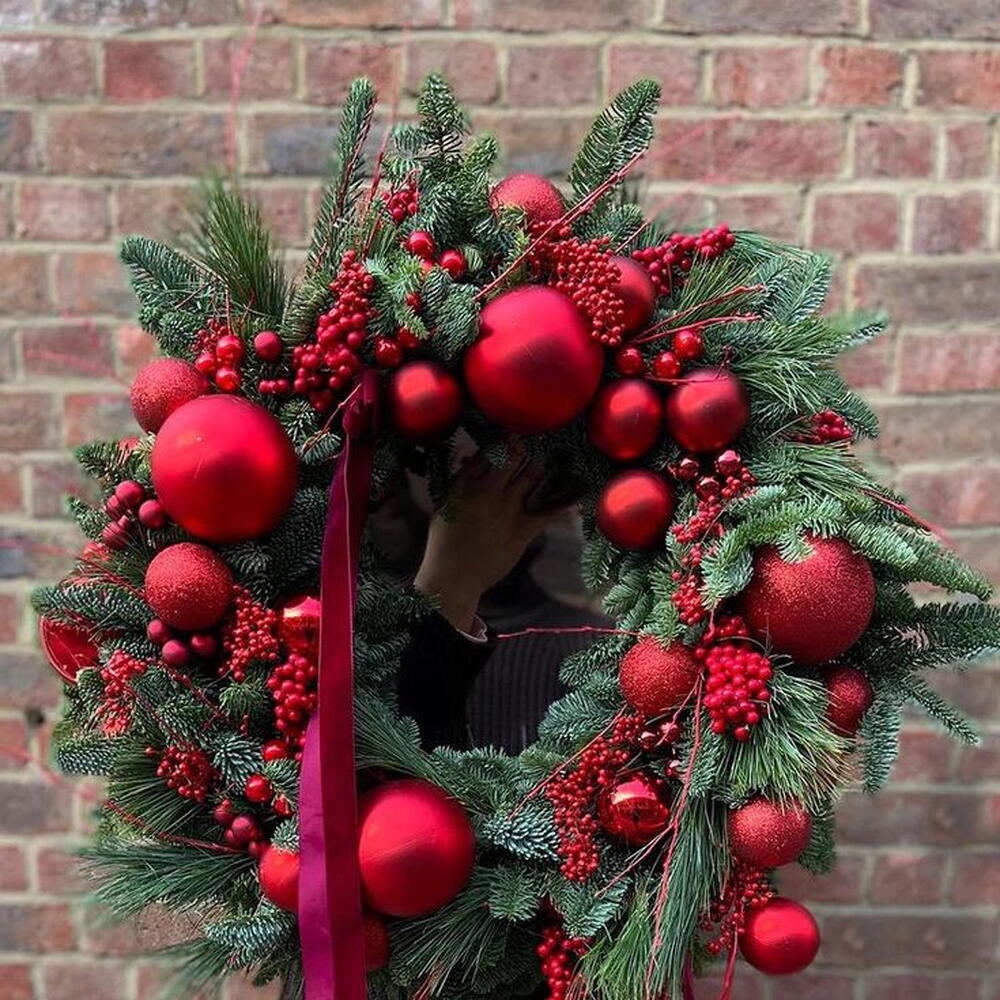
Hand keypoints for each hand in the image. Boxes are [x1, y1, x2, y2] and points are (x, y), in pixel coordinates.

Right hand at [414, 449, 555, 631]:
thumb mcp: (444, 506)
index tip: (512, 435)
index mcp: (466, 484)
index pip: (488, 452)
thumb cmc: (444, 542)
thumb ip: (459, 482)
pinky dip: (564, 501)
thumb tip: (469, 459)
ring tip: (548, 460)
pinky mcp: (523, 529)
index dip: (502, 441)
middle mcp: (489, 490)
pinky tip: (578, 492)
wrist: (453, 577)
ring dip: (539, 467)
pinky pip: (548, 510)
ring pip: (531, 476)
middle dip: (522, 448)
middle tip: (531, 442)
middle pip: (512, 458)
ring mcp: (508, 509)